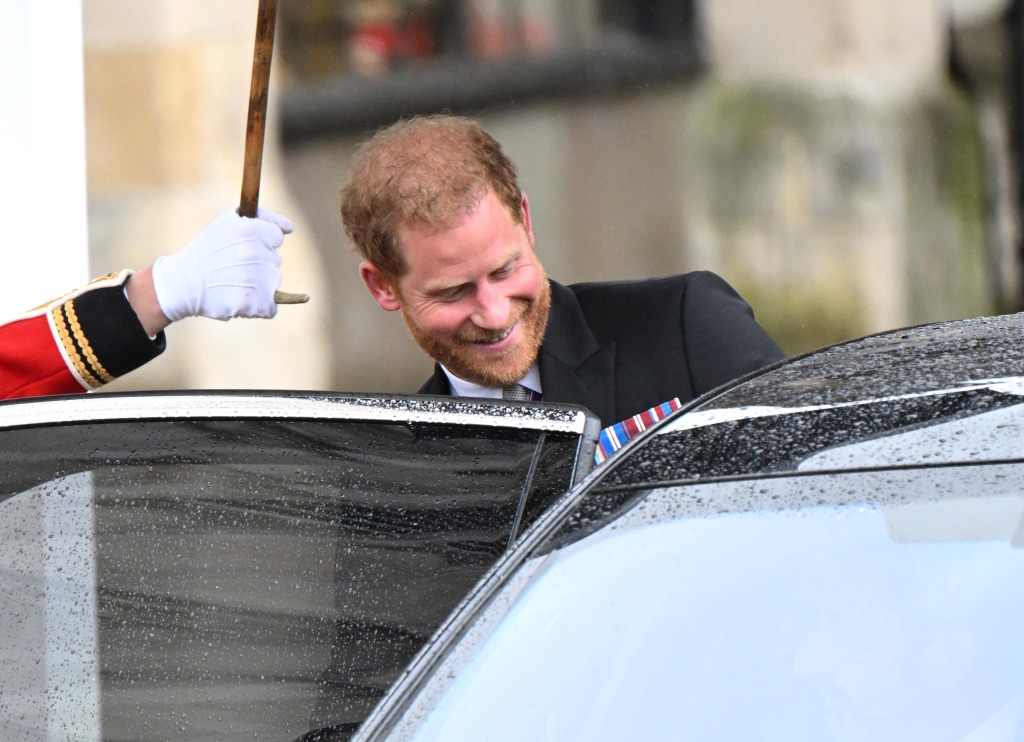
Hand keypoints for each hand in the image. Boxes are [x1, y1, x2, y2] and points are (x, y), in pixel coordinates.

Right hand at [151, 207, 293, 321]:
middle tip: (233, 267)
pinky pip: (270, 308)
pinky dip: (259, 307)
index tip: (245, 249)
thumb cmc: (207, 249)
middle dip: (259, 265)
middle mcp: (255, 252)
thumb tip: (290, 229)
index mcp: (251, 229)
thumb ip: (260, 217)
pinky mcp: (252, 303)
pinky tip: (240, 300)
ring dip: (259, 286)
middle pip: (274, 262)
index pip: (276, 237)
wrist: (182, 282)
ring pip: (273, 283)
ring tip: (233, 283)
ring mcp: (255, 279)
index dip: (262, 243)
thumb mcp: (227, 220)